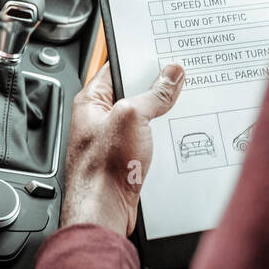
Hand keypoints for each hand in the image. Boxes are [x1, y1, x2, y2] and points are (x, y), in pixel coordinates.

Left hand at [62, 62, 184, 235]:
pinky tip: (171, 137)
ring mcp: (113, 141)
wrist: (102, 213)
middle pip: (133, 93)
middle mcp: (99, 120)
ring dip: (160, 115)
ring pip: (142, 118)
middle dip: (155, 88)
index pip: (117, 68)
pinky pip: (146, 140)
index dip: (140, 59)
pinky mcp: (125, 160)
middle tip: (177, 82)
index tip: (164, 56)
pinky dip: (160, 136)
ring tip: (176, 109)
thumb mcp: (132, 117)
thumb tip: (170, 75)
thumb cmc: (101, 171)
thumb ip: (153, 94)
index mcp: (91, 102)